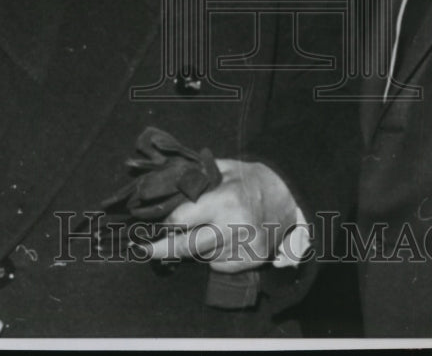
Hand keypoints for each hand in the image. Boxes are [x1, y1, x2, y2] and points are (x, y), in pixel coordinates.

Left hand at [143, 159, 297, 273]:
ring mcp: (242, 247)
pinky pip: (218, 263)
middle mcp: (233, 226)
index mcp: (225, 200)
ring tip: (207, 228)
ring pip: (202, 255)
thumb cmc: (251, 180)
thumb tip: (165, 180)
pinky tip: (224, 238)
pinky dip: (214, 254)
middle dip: (160, 249)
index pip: (182, 219)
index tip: (153, 223)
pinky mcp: (249, 261)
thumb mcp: (226, 168)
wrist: (288, 199)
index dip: (165, 222)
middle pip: (185, 246)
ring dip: (196, 246)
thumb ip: (198, 175)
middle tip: (143, 250)